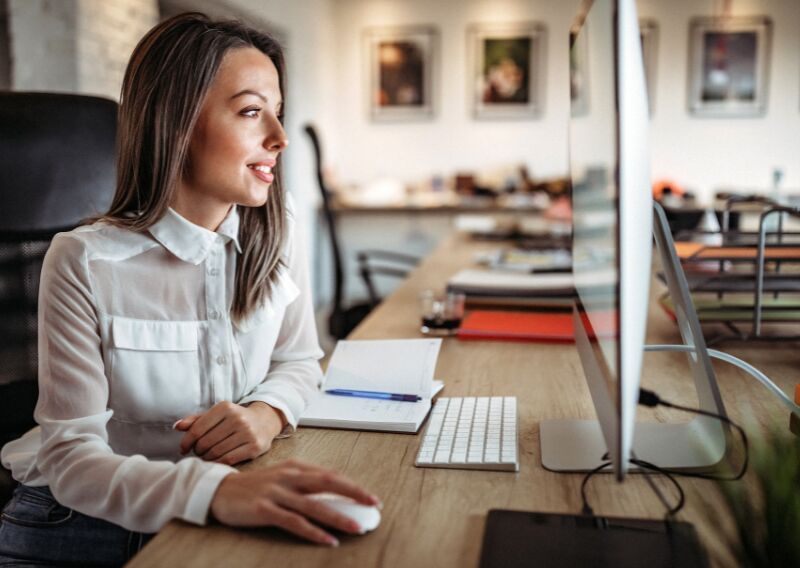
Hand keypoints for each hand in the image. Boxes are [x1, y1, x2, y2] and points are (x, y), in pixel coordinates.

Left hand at [175, 401, 284, 464]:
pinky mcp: (255, 447)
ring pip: (216, 452)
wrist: (265, 421)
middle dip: (197, 450)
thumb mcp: (217, 414)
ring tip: (206, 456)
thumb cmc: (235, 418)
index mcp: (225, 407)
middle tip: (198, 452)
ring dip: (206, 458)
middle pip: (205, 442)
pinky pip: (229, 459)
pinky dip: (218, 462)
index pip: (197, 429)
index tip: (183, 449)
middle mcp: (237, 418)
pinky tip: (216, 460)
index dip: (186, 442)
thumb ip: (197, 420)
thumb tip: (177, 426)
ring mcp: (247, 433)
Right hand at [210, 459, 381, 545]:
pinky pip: (294, 522)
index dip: (353, 486)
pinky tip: (328, 540)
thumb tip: (335, 497)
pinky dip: (313, 532)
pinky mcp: (264, 509)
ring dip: (338, 517)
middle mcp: (288, 476)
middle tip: (373, 505)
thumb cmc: (255, 487)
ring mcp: (276, 492)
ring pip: (314, 505)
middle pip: (328, 482)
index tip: (371, 497)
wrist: (219, 490)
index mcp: (296, 467)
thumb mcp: (282, 478)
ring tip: (356, 527)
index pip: (331, 475)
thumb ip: (305, 484)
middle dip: (354, 493)